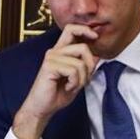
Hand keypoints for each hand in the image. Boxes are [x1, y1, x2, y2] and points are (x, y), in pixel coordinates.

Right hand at [12, 24, 98, 138]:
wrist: (42, 108)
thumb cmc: (57, 94)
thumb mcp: (77, 79)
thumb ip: (85, 66)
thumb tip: (97, 55)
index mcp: (60, 51)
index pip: (71, 29)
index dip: (85, 30)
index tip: (95, 36)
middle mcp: (55, 52)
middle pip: (82, 47)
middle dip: (90, 65)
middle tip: (85, 79)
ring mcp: (51, 58)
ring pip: (80, 63)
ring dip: (82, 79)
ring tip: (73, 86)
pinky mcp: (49, 66)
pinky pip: (73, 71)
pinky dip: (75, 83)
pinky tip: (67, 87)